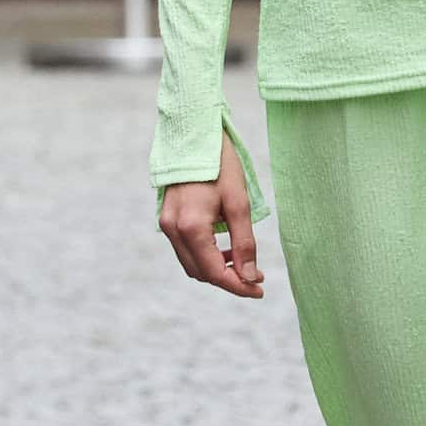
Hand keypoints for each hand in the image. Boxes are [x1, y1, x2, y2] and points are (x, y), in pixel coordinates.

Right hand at [157, 134, 264, 297]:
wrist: (194, 136)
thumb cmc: (221, 166)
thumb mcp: (239, 204)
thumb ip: (244, 244)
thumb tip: (250, 276)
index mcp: (191, 227)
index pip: (214, 272)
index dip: (238, 285)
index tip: (259, 289)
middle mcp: (173, 229)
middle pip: (201, 273)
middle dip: (228, 279)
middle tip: (256, 276)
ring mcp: (166, 224)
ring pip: (191, 263)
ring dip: (216, 268)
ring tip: (241, 262)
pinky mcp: (166, 218)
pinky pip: (185, 249)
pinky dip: (204, 255)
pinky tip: (224, 248)